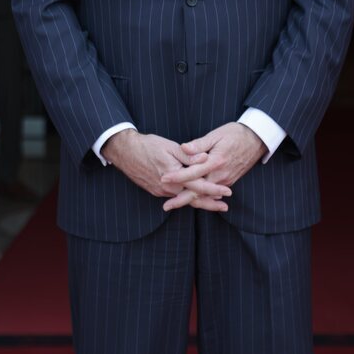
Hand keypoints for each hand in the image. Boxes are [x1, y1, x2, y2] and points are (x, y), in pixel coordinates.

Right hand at [102, 129, 231, 210]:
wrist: (125, 152)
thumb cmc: (148, 146)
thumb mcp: (170, 147)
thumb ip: (189, 155)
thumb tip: (205, 159)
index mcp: (174, 176)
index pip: (199, 185)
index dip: (214, 189)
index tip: (228, 192)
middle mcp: (168, 188)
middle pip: (193, 199)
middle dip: (210, 203)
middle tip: (225, 207)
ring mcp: (160, 191)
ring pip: (183, 199)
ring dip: (199, 202)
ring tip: (214, 204)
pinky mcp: (155, 191)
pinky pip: (174, 197)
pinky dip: (186, 198)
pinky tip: (194, 197)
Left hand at [160, 122, 266, 212]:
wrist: (257, 140)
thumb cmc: (235, 134)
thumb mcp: (216, 135)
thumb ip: (199, 144)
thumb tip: (183, 148)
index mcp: (215, 161)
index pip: (192, 173)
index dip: (177, 177)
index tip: (163, 178)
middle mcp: (221, 175)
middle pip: (198, 191)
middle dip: (181, 200)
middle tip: (166, 206)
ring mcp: (226, 180)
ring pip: (205, 195)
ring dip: (190, 201)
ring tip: (175, 204)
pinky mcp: (229, 182)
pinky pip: (213, 193)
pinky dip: (202, 198)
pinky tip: (192, 200)